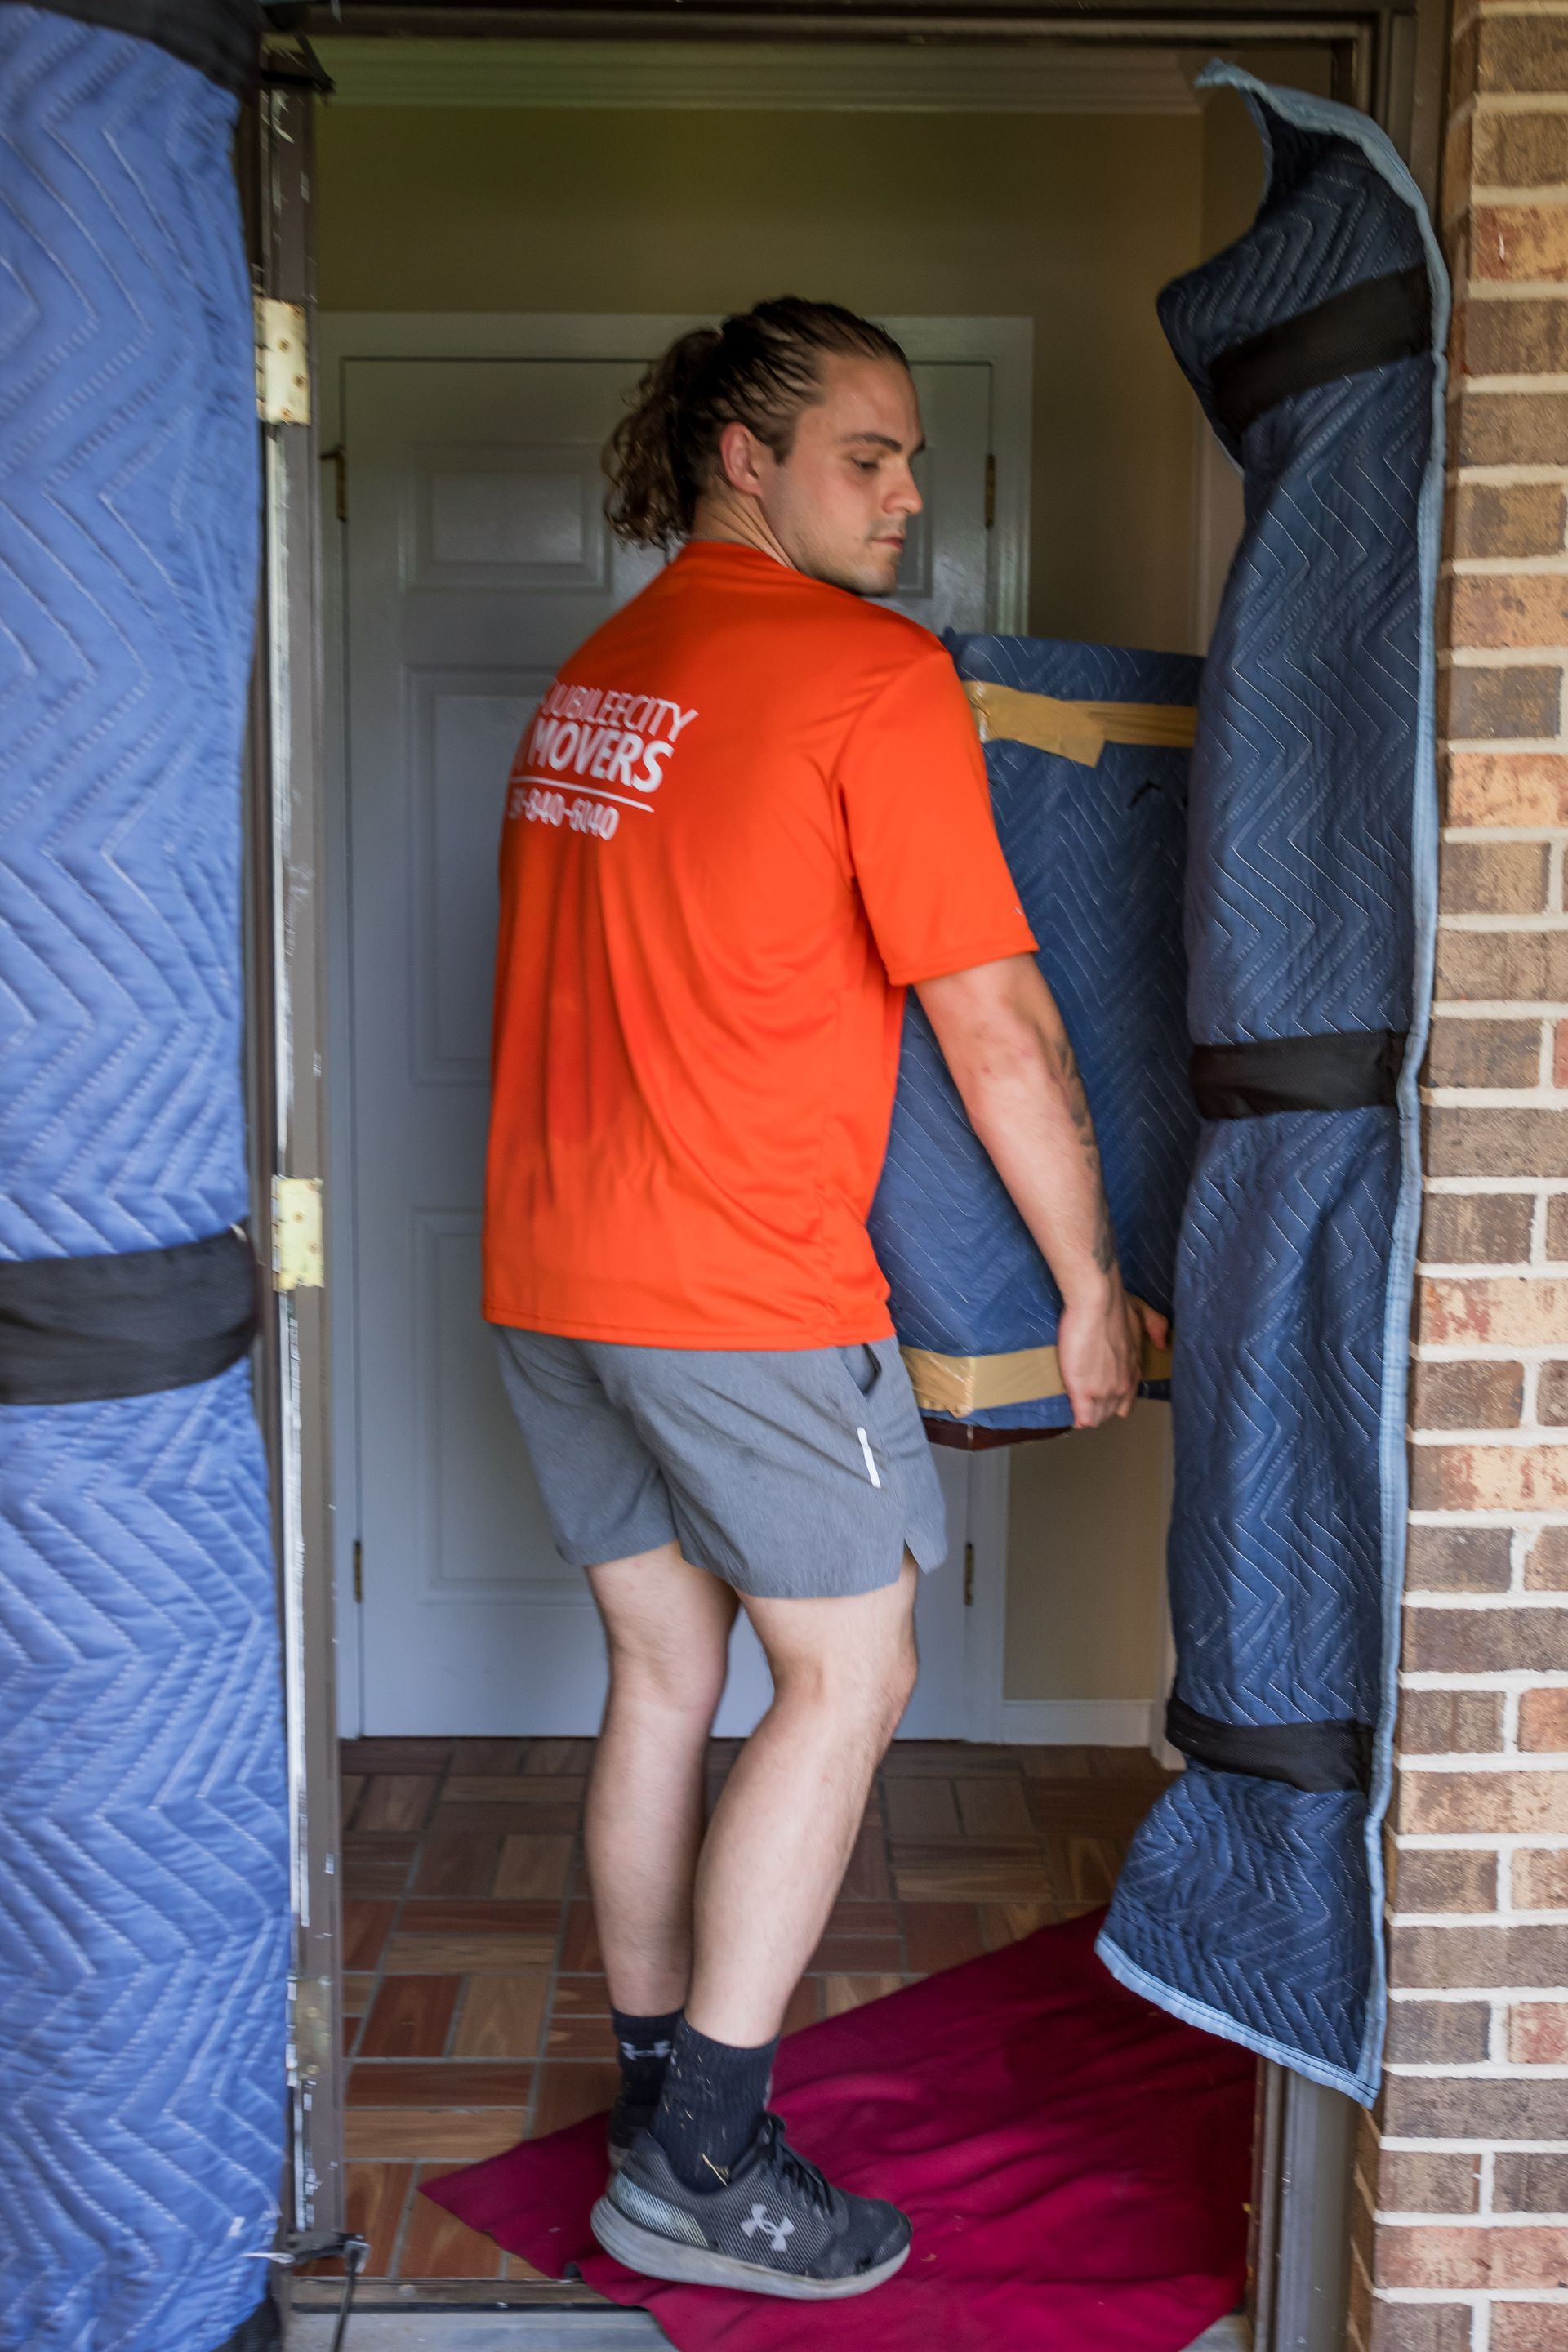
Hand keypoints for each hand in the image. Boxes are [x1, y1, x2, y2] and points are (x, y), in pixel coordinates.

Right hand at [1057, 1285, 1163, 1427]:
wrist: (1097, 1304)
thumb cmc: (1117, 1306)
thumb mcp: (1143, 1314)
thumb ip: (1156, 1328)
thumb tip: (1162, 1345)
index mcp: (1133, 1370)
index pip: (1127, 1399)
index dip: (1114, 1399)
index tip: (1102, 1392)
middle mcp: (1122, 1385)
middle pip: (1111, 1411)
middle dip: (1100, 1408)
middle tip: (1087, 1398)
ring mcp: (1103, 1391)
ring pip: (1097, 1417)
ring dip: (1088, 1413)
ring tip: (1078, 1406)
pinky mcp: (1082, 1391)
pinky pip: (1083, 1416)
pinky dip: (1078, 1417)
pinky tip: (1074, 1415)